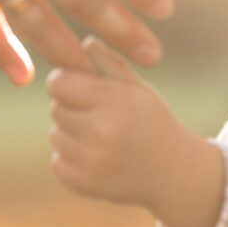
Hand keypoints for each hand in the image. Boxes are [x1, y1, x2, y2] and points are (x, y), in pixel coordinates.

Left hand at [46, 37, 191, 206]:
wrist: (172, 171)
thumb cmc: (153, 121)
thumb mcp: (139, 89)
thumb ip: (110, 64)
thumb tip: (86, 42)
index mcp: (114, 102)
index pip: (58, 83)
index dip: (65, 81)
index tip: (77, 85)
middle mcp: (100, 132)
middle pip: (56, 108)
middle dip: (72, 107)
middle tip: (99, 113)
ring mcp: (90, 161)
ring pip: (55, 135)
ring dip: (71, 133)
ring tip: (101, 136)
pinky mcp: (82, 183)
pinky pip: (57, 161)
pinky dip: (71, 158)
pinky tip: (98, 156)